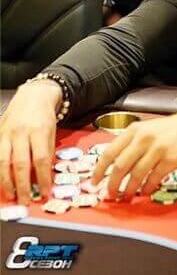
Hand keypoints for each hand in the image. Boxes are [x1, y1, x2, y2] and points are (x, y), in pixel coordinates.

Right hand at [0, 82, 60, 203]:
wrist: (32, 95)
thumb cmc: (44, 116)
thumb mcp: (52, 131)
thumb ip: (47, 151)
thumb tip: (43, 176)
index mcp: (39, 130)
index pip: (41, 159)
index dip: (43, 178)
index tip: (45, 192)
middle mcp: (21, 132)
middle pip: (20, 163)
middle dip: (23, 185)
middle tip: (26, 201)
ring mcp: (7, 132)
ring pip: (3, 161)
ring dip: (6, 182)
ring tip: (11, 195)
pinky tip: (1, 181)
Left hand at [92, 105, 176, 200]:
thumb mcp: (152, 128)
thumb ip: (135, 142)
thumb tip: (117, 164)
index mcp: (136, 129)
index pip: (110, 151)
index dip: (99, 169)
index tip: (93, 181)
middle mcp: (144, 138)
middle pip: (120, 166)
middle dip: (112, 184)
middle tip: (109, 194)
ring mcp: (158, 149)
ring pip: (135, 175)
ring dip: (128, 189)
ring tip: (126, 196)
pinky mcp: (171, 160)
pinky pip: (153, 179)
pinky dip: (146, 189)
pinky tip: (145, 192)